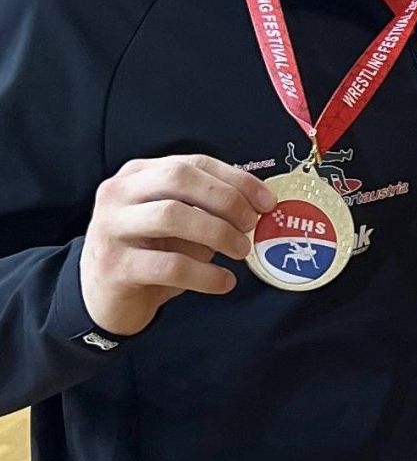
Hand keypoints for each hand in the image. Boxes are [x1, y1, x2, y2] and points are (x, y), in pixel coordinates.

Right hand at [79, 155, 275, 337]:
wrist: (104, 296)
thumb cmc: (151, 252)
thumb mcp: (181, 224)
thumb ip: (211, 209)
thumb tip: (259, 207)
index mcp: (138, 174)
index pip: (194, 163)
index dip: (237, 179)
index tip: (267, 202)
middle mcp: (119, 193)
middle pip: (179, 179)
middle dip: (226, 200)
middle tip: (250, 225)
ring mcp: (111, 228)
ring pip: (172, 216)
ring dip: (218, 233)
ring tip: (241, 251)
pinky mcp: (114, 266)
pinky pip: (170, 266)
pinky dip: (206, 274)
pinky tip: (224, 282)